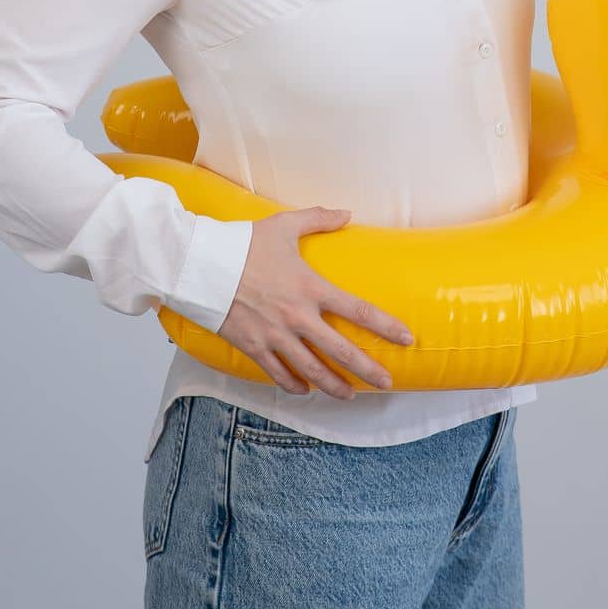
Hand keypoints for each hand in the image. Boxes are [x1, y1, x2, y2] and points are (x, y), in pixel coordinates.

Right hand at [216, 205, 415, 398]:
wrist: (201, 266)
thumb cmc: (243, 243)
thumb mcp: (284, 225)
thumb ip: (318, 219)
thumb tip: (347, 213)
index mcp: (310, 288)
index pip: (358, 311)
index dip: (386, 326)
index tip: (406, 338)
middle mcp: (297, 317)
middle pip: (342, 352)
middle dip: (368, 370)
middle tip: (387, 382)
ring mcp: (275, 336)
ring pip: (312, 372)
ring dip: (334, 387)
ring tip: (350, 396)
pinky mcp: (253, 347)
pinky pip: (278, 375)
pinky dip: (293, 386)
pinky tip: (304, 390)